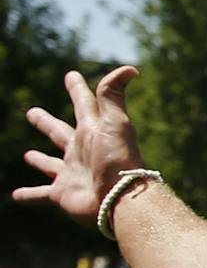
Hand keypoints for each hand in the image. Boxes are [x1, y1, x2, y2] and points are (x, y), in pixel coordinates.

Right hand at [16, 66, 146, 229]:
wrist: (120, 198)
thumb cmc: (118, 158)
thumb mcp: (114, 122)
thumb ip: (113, 95)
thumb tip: (130, 69)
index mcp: (92, 131)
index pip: (84, 104)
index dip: (77, 89)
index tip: (71, 75)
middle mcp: (81, 151)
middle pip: (60, 133)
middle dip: (46, 123)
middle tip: (31, 113)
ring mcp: (72, 173)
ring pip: (50, 164)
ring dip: (39, 161)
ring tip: (28, 156)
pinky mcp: (63, 193)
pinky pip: (41, 193)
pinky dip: (29, 194)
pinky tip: (15, 195)